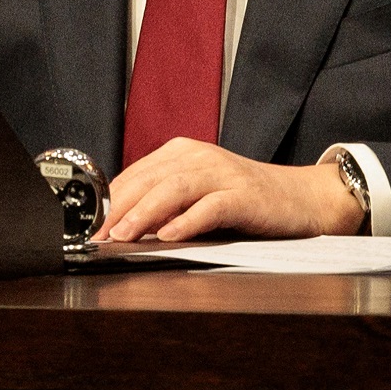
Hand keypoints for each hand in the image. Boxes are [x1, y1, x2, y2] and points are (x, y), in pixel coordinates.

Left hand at [97, 138, 365, 242]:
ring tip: (122, 234)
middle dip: (116, 208)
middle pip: (147, 179)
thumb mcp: (198, 194)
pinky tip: (169, 236)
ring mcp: (222, 173)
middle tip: (95, 234)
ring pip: (172, 189)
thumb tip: (120, 224)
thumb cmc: (246, 200)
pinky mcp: (243, 195)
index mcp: (181, 153)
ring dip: (143, 213)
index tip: (87, 226)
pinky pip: (210, 207)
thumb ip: (164, 202)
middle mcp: (198, 156)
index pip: (133, 175)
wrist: (302, 198)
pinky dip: (186, 221)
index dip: (107, 201)